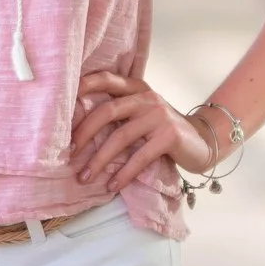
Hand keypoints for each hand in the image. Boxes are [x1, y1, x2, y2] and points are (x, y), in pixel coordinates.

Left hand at [69, 66, 214, 199]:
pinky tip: (111, 186)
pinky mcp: (169, 136)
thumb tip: (78, 127)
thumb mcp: (143, 113)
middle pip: (107, 111)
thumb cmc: (164, 130)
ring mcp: (159, 115)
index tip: (61, 103)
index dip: (84, 86)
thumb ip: (120, 111)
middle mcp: (147, 97)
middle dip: (83, 133)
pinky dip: (123, 174)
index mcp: (137, 89)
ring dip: (99, 160)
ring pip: (120, 137)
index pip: (107, 79)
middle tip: (68, 153)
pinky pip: (139, 157)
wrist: (203, 141)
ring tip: (84, 177)